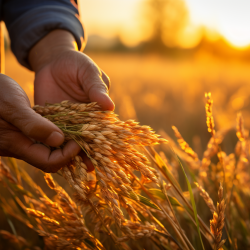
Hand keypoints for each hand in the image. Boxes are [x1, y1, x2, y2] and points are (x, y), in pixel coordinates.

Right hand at [0, 74, 80, 171]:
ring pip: (48, 151)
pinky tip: (66, 127)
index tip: (78, 140)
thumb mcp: (13, 106)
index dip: (67, 155)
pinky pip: (44, 141)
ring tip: (79, 133)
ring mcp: (21, 141)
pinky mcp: (23, 133)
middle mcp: (20, 148)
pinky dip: (57, 136)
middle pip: (51, 160)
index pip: (49, 162)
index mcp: (15, 145)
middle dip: (69, 152)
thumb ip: (33, 125)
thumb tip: (58, 140)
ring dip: (64, 144)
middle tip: (83, 138)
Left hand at [28, 30, 114, 171]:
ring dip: (74, 154)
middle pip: (89, 138)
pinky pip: (54, 135)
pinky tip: (57, 157)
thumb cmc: (76, 64)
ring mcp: (67, 121)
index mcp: (96, 109)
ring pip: (72, 140)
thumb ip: (96, 88)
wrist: (53, 61)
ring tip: (77, 169)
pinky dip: (56, 146)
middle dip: (92, 153)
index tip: (110, 154)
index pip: (104, 128)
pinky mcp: (51, 120)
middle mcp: (83, 118)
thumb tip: (109, 106)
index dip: (107, 140)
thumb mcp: (88, 72)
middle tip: (93, 167)